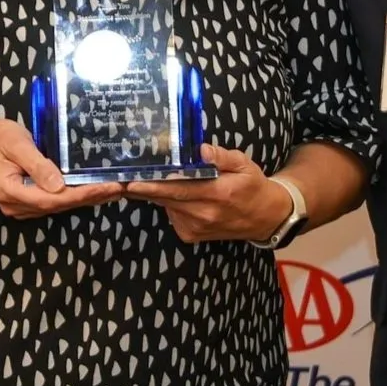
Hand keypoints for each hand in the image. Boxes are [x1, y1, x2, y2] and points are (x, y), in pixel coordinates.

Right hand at [0, 119, 123, 220]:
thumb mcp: (17, 144)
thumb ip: (37, 165)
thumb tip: (59, 185)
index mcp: (10, 192)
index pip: (51, 199)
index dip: (80, 195)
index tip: (106, 187)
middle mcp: (16, 206)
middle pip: (58, 206)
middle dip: (90, 197)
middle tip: (119, 188)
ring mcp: (22, 208)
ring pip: (59, 206)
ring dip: (87, 199)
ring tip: (114, 190)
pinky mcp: (29, 203)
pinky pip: (56, 202)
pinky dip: (77, 196)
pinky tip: (96, 190)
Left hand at [123, 144, 295, 243]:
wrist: (264, 219)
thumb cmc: (252, 186)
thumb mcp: (244, 165)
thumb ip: (222, 156)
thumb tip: (202, 150)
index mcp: (217, 194)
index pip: (179, 189)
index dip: (154, 185)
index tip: (132, 181)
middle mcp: (204, 214)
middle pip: (166, 199)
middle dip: (143, 188)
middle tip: (122, 177)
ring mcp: (195, 227)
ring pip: (166, 206)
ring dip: (157, 193)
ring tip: (149, 178)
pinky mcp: (190, 235)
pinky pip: (171, 215)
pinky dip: (169, 203)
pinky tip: (179, 195)